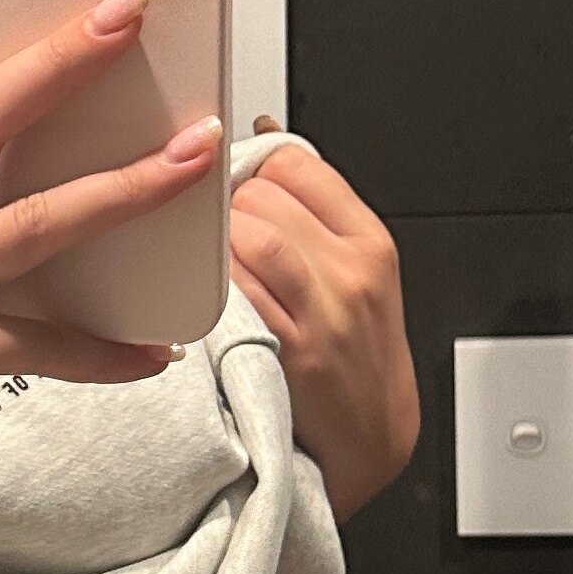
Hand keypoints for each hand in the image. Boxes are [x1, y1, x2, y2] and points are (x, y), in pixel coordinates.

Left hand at [227, 122, 418, 520]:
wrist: (371, 438)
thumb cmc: (357, 354)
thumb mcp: (359, 274)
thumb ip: (315, 212)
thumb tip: (262, 135)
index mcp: (370, 242)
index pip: (299, 164)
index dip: (253, 167)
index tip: (235, 187)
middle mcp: (351, 272)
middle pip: (266, 196)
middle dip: (226, 206)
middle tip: (210, 232)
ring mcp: (323, 313)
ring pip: (253, 236)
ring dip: (215, 242)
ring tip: (205, 262)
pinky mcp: (290, 353)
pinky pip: (237, 297)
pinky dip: (211, 287)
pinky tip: (202, 295)